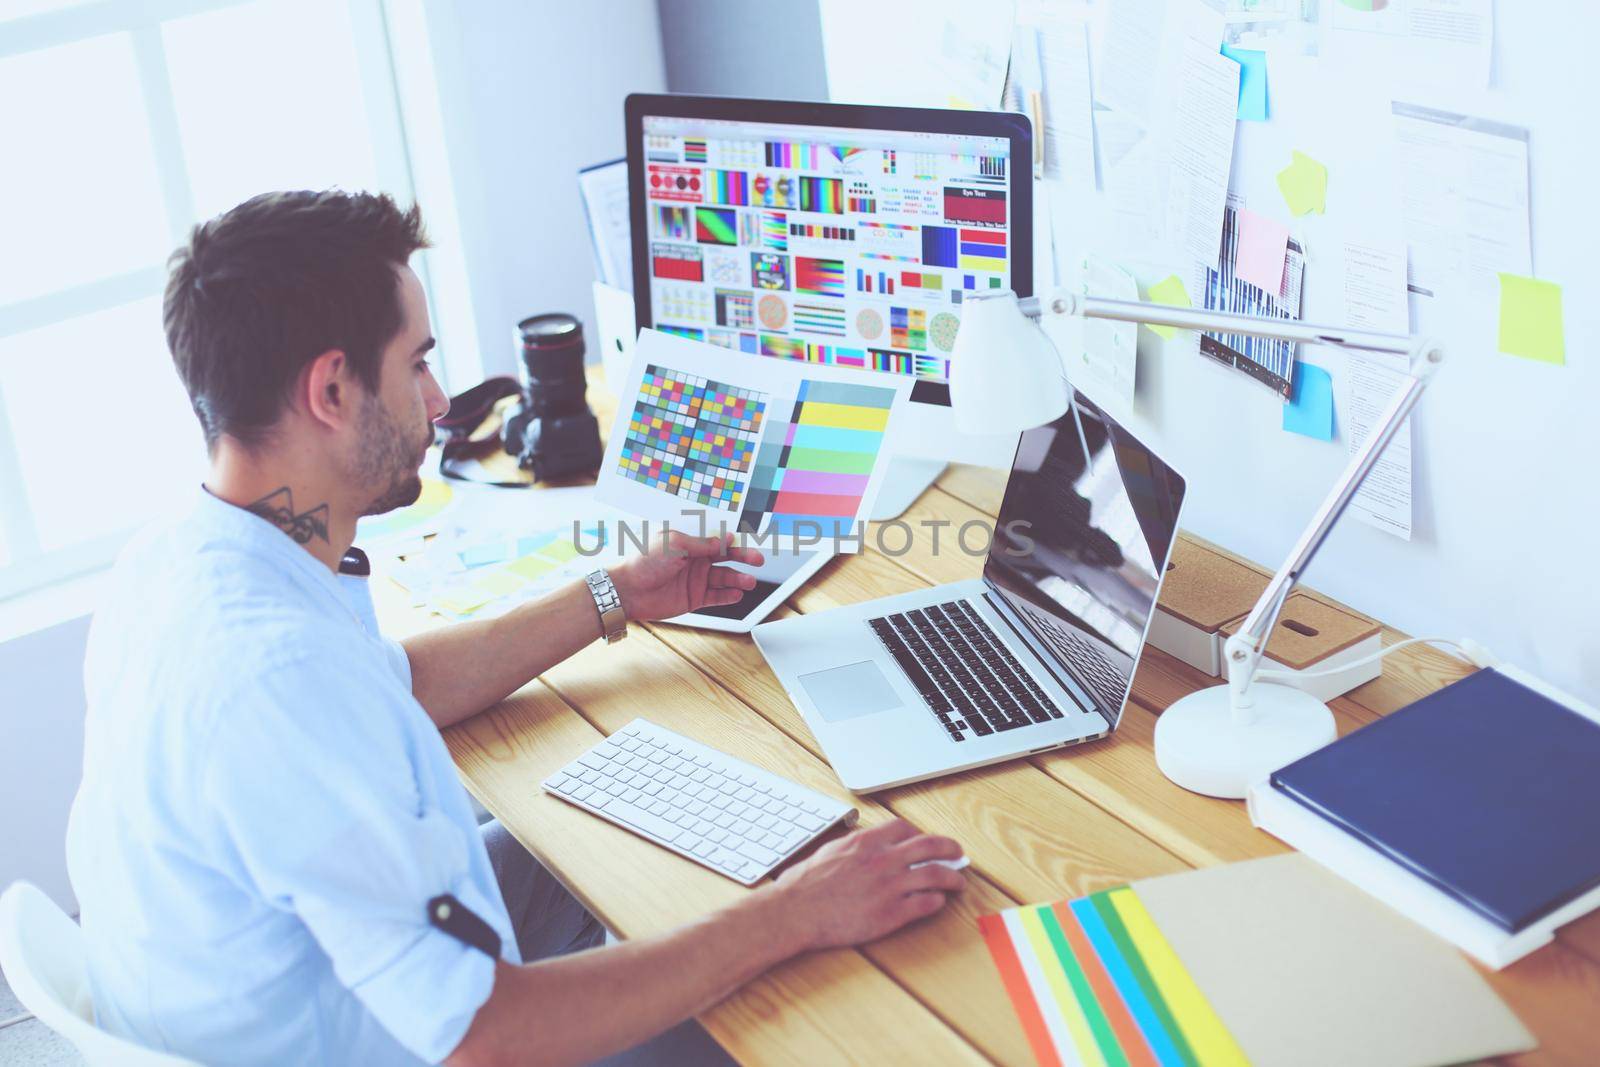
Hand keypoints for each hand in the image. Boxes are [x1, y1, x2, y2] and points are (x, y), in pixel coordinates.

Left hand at [608, 530, 764, 621]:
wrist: (628, 590)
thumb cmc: (644, 561)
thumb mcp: (675, 544)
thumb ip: (702, 544)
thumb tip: (725, 540)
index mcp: (689, 542)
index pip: (717, 538)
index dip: (733, 539)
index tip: (749, 538)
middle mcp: (694, 560)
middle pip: (726, 557)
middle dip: (743, 557)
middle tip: (758, 560)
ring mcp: (695, 579)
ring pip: (724, 578)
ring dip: (738, 579)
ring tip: (749, 582)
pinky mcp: (693, 598)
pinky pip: (716, 596)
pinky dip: (727, 596)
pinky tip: (737, 594)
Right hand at [770, 820, 965, 952]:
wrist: (797, 911)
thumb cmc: (806, 884)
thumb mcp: (831, 851)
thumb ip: (854, 846)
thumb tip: (865, 844)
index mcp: (867, 842)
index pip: (905, 829)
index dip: (919, 834)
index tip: (925, 841)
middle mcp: (883, 860)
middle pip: (930, 847)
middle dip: (950, 849)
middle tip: (958, 855)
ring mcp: (890, 886)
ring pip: (935, 875)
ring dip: (952, 878)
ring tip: (958, 882)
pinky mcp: (891, 913)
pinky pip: (926, 904)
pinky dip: (937, 902)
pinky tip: (938, 903)